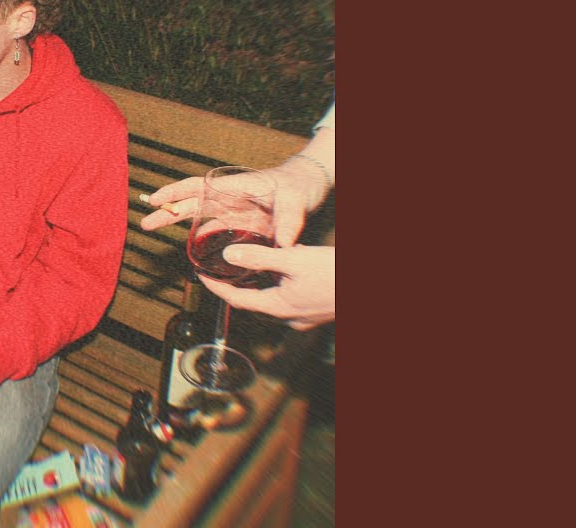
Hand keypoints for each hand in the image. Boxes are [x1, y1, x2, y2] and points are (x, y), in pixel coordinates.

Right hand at [139, 160, 328, 246]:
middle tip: (144, 224)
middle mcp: (228, 200)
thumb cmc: (298, 186)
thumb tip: (285, 245)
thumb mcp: (295, 202)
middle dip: (166, 213)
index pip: (197, 187)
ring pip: (199, 220)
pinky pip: (216, 233)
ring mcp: (232, 213)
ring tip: (158, 236)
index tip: (154, 199)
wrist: (307, 187)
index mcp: (233, 188)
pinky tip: (196, 255)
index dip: (175, 193)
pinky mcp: (240, 225)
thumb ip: (289, 223)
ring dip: (179, 228)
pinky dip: (203, 242)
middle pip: (190, 204)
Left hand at [199, 244, 333, 330]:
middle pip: (253, 301)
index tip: (200, 275)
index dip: (215, 287)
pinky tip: (286, 269)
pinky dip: (280, 284)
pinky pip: (291, 298)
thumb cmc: (336, 274)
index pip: (236, 300)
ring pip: (273, 299)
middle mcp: (290, 317)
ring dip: (261, 284)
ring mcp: (305, 316)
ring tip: (250, 264)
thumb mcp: (294, 260)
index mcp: (279, 307)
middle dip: (236, 285)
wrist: (376, 287)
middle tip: (221, 268)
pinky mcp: (318, 310)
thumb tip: (228, 257)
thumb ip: (259, 258)